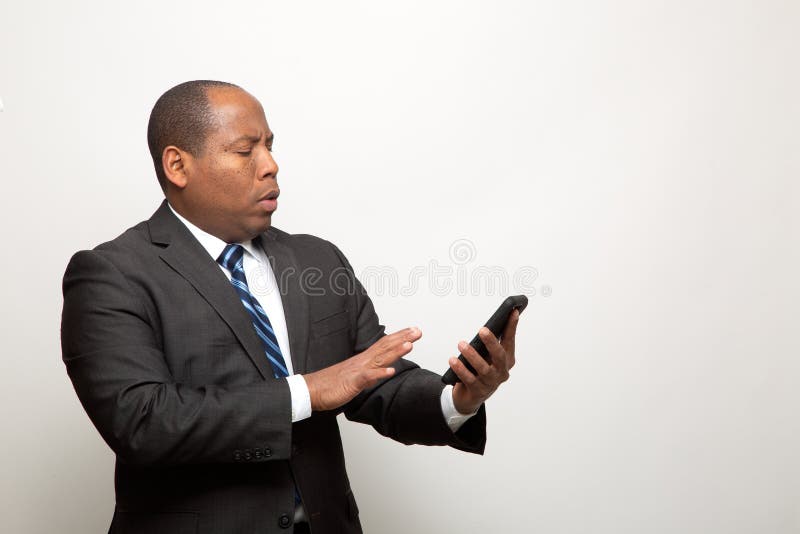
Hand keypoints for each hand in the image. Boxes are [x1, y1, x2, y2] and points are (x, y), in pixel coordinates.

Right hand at [304, 327, 421, 410]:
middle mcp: (362, 362)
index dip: (399, 337)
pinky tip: (390, 372)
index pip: (384, 345)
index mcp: (363, 360)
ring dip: (395, 351)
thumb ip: (371, 373)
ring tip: (409, 344)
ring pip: (379, 359)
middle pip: (385, 347)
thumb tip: (384, 371)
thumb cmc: (330, 384)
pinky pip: (367, 378)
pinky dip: (379, 374)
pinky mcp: (352, 383)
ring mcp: (357, 371)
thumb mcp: (355, 378)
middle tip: (418, 331)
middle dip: (402, 338)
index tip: (412, 331)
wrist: (311, 390)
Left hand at [449, 309, 519, 414]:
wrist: (471, 396)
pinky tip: (453, 361)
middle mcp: (501, 371)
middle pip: (499, 356)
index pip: (510, 340)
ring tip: (461, 344)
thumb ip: (490, 340)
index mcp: (507, 360)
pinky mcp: (478, 391)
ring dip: (472, 355)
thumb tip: (492, 321)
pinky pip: (469, 379)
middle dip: (491, 342)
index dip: (512, 326)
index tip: (513, 311)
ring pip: (484, 369)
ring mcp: (491, 383)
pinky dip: (461, 369)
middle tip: (482, 330)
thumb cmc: (480, 370)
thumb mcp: (487, 355)